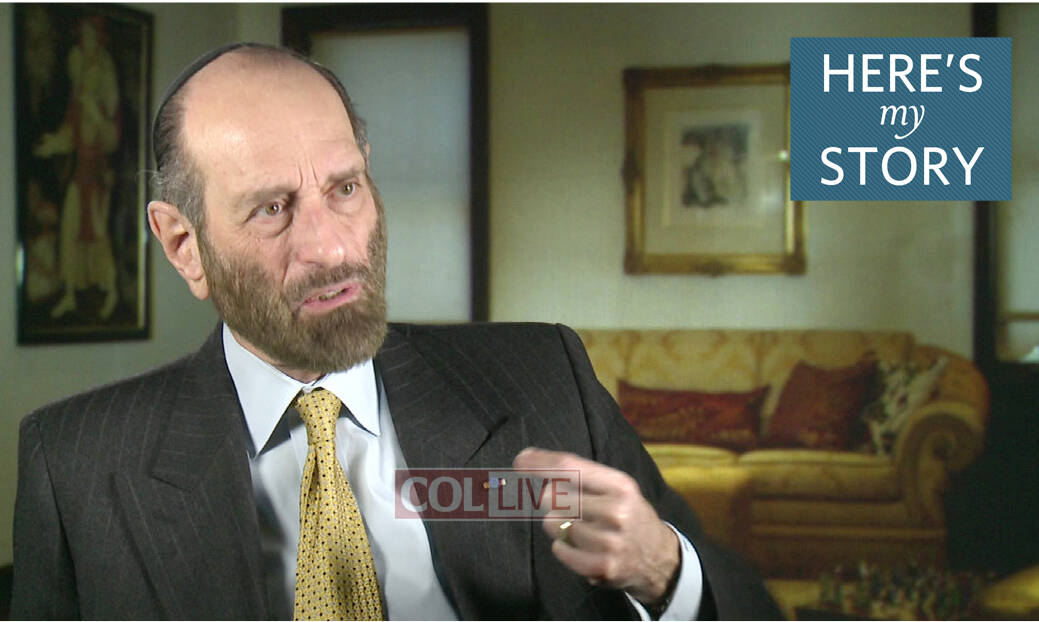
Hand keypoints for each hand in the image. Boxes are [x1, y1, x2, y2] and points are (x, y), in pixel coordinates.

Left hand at [513, 447, 679, 605]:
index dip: (541, 462)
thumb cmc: (628, 515)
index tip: (520, 459)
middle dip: (550, 499)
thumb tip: (530, 463)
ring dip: (558, 526)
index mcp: (620, 485)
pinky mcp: (602, 567)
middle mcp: (617, 511)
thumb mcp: (616, 488)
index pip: (570, 467)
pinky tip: (580, 547)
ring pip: (553, 524)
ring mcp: (610, 541)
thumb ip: (580, 476)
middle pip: (555, 497)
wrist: (659, 558)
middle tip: (566, 506)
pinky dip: (562, 547)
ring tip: (581, 529)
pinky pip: (559, 550)